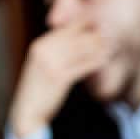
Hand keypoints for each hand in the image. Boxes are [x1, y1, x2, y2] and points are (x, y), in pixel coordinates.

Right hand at [9, 24, 108, 138]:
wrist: (27, 112)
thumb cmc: (39, 89)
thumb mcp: (43, 65)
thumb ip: (55, 52)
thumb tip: (76, 43)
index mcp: (40, 45)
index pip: (65, 29)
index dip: (84, 26)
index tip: (99, 27)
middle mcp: (43, 50)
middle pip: (74, 38)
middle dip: (94, 35)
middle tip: (110, 35)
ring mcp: (50, 63)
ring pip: (80, 50)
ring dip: (97, 47)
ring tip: (112, 45)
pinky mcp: (58, 77)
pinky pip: (81, 66)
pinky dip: (94, 62)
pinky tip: (105, 60)